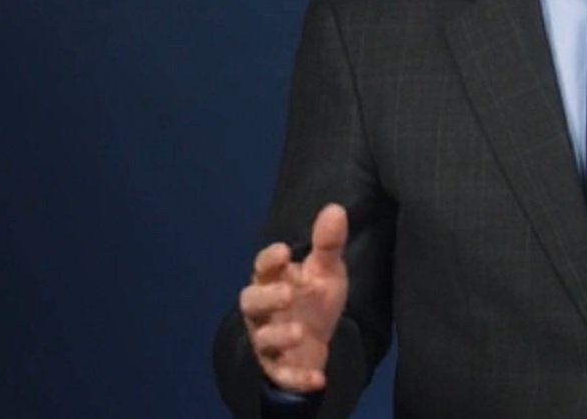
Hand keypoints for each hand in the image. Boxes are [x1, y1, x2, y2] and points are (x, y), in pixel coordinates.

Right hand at [239, 204, 349, 390]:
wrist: (314, 343)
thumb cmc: (313, 299)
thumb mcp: (325, 271)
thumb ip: (328, 244)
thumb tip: (335, 208)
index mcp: (273, 281)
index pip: (262, 267)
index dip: (269, 260)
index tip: (283, 251)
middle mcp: (264, 311)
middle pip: (251, 302)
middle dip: (266, 298)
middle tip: (287, 292)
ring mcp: (268, 340)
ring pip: (262, 339)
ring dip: (278, 335)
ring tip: (298, 331)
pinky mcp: (278, 368)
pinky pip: (283, 374)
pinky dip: (297, 376)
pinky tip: (318, 378)